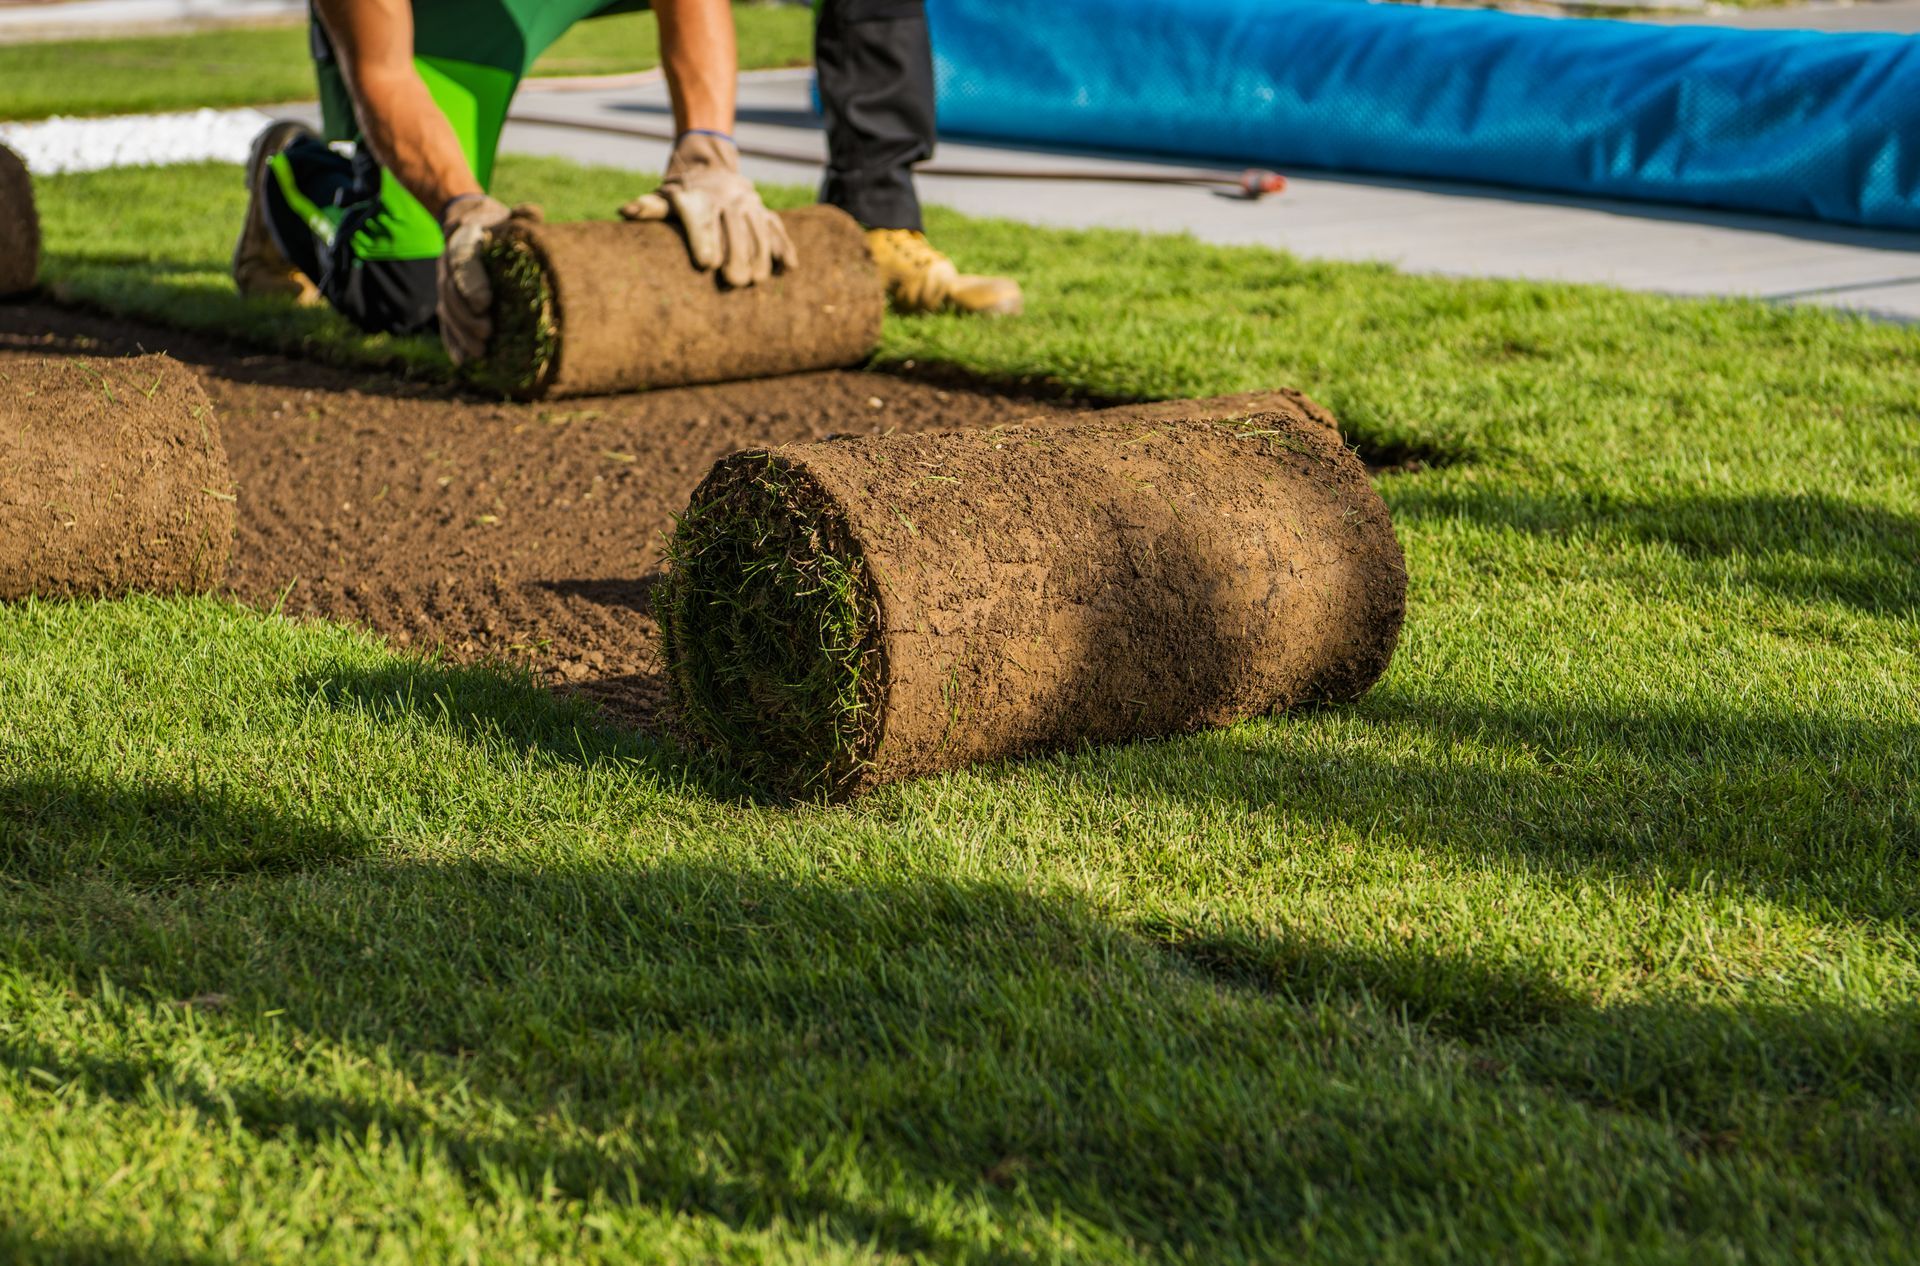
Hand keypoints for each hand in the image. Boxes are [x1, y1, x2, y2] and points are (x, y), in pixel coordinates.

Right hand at [436, 194, 511, 365]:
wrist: (468, 223)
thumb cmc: (497, 224)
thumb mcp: (509, 217)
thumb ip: (522, 217)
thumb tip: (534, 214)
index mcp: (464, 243)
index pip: (463, 264)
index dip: (472, 285)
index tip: (486, 304)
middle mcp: (448, 264)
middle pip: (451, 294)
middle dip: (467, 317)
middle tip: (488, 334)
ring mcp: (445, 285)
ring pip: (447, 312)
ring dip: (461, 334)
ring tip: (480, 353)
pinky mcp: (447, 301)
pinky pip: (445, 323)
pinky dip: (452, 342)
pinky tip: (462, 362)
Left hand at [620, 131, 795, 286]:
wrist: (709, 164)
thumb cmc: (681, 193)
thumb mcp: (663, 197)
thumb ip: (649, 208)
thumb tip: (626, 211)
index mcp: (699, 198)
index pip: (702, 221)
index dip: (705, 241)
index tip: (706, 264)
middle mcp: (726, 198)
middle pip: (733, 227)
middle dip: (736, 254)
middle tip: (734, 282)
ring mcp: (748, 204)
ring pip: (758, 229)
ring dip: (760, 255)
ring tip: (757, 281)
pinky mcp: (764, 211)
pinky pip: (776, 227)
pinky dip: (784, 246)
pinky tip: (788, 267)